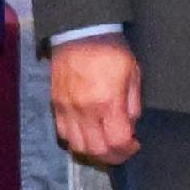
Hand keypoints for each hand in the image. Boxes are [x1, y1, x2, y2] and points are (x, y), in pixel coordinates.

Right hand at [48, 34, 141, 165]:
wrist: (79, 33)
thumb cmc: (111, 52)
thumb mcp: (133, 75)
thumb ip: (132, 104)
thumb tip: (129, 125)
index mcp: (107, 103)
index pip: (116, 142)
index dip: (128, 150)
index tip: (135, 143)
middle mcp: (84, 110)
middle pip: (96, 151)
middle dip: (112, 156)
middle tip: (121, 149)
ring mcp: (67, 109)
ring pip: (76, 146)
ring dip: (92, 151)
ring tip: (103, 143)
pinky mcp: (55, 104)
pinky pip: (62, 133)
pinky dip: (75, 140)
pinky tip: (86, 132)